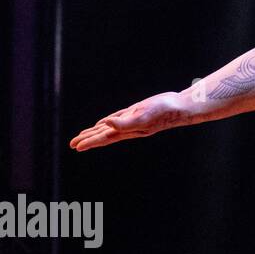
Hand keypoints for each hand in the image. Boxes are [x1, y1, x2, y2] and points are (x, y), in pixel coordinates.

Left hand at [69, 91, 189, 151]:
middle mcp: (128, 127)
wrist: (180, 106)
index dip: (89, 142)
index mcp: (127, 130)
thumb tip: (105, 124)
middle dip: (88, 139)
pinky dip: (107, 122)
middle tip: (73, 144)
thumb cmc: (164, 112)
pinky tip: (104, 123)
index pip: (103, 138)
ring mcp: (132, 120)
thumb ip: (124, 123)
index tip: (75, 147)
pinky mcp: (136, 111)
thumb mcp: (142, 116)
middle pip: (103, 135)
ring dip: (95, 132)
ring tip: (84, 136)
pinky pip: (117, 119)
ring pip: (109, 128)